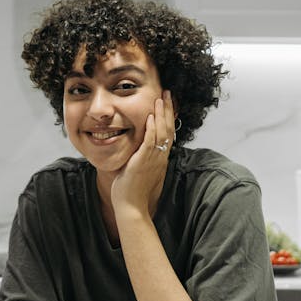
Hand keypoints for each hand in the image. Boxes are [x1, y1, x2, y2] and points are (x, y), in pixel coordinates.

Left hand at [111, 91, 175, 216]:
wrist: (131, 207)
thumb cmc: (132, 190)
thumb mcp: (139, 169)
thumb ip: (141, 157)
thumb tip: (137, 146)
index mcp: (160, 159)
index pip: (168, 133)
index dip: (169, 116)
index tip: (168, 102)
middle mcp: (160, 158)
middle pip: (168, 129)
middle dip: (168, 109)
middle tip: (167, 93)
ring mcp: (154, 160)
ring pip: (162, 132)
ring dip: (161, 114)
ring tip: (161, 97)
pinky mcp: (144, 162)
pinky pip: (150, 142)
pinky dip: (152, 129)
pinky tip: (151, 117)